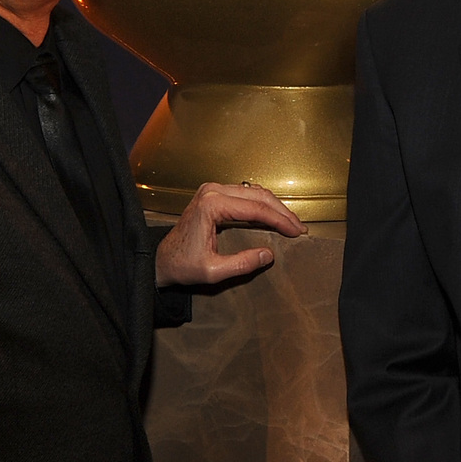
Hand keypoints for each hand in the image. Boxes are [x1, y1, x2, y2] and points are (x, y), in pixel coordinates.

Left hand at [155, 181, 306, 287]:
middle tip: (298, 227)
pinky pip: (244, 193)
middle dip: (282, 212)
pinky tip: (273, 215)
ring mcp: (211, 190)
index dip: (280, 220)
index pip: (256, 209)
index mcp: (211, 205)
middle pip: (258, 196)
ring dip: (274, 206)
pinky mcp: (213, 194)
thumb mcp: (213, 271)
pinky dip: (262, 203)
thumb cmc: (181, 264)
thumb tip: (268, 255)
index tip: (296, 232)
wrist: (162, 259)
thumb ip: (241, 264)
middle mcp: (211, 192)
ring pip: (254, 192)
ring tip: (290, 222)